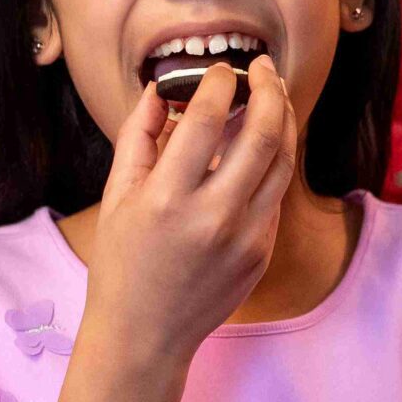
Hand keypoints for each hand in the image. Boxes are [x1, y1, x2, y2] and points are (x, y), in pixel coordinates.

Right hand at [86, 56, 297, 358]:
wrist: (145, 334)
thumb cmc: (122, 262)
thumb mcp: (117, 196)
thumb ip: (138, 137)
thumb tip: (159, 90)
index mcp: (167, 198)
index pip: (206, 118)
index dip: (220, 82)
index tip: (222, 68)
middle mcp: (212, 216)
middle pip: (262, 133)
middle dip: (269, 88)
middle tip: (264, 67)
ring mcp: (245, 237)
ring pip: (284, 160)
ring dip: (284, 119)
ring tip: (275, 94)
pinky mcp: (262, 252)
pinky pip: (277, 193)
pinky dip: (275, 159)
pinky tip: (266, 140)